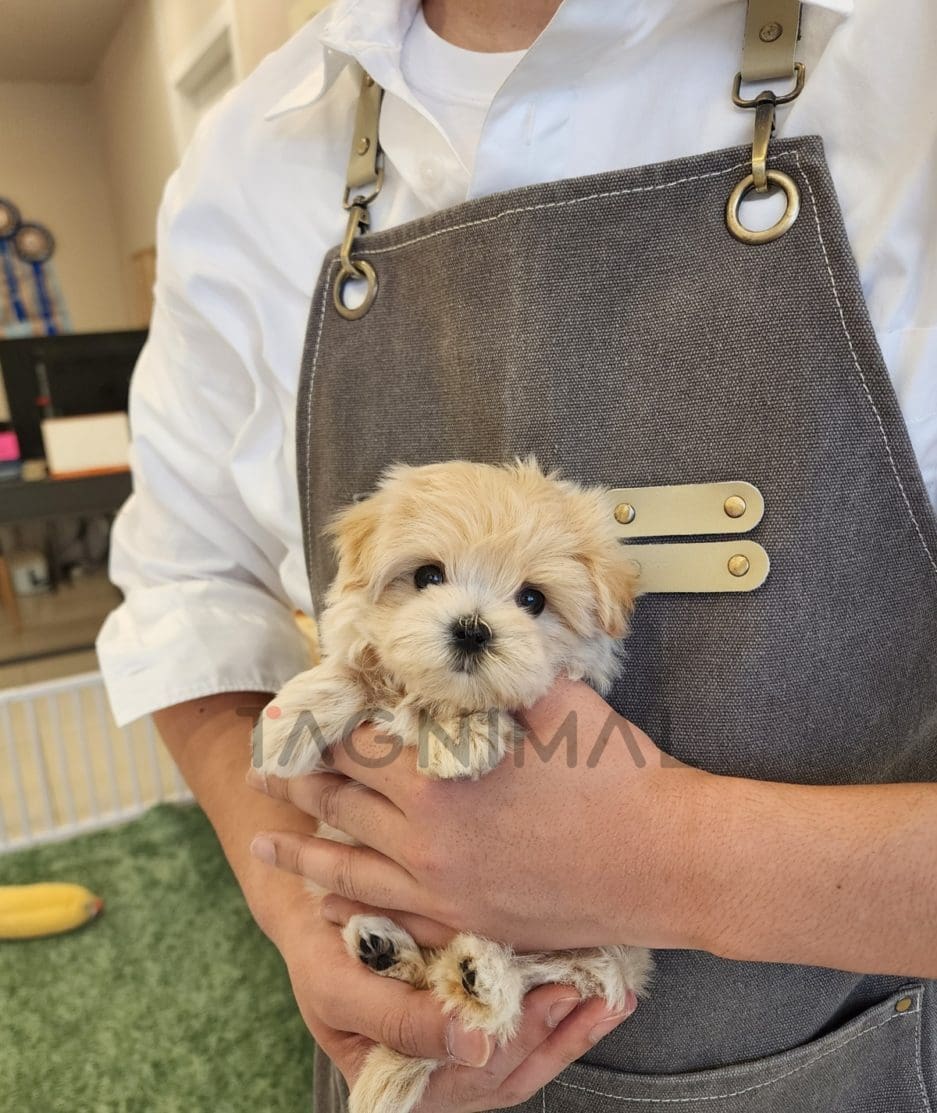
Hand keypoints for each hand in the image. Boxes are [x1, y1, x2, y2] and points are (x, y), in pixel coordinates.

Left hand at [248, 677, 715, 951]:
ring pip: (349, 860)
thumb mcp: (558, 702)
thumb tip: (461, 639)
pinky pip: (386, 912)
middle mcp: (426, 837)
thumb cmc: (621, 777)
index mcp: (441, 776)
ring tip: (263, 831)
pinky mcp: (466, 921)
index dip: (323, 718)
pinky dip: (344, 901)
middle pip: (341, 797)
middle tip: (265, 757)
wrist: (672, 864)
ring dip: (303, 841)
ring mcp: (443, 887)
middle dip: (298, 773)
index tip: (299, 706)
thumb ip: (498, 673)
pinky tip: (321, 899)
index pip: (358, 739)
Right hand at [273, 889, 635, 1109]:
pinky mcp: (480, 1009)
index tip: (551, 1002)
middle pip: (508, 1076)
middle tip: (592, 993)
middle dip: (556, 1038)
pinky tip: (600, 985)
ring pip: (528, 1057)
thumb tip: (471, 1044)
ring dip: (573, 1029)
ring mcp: (462, 1043)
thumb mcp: (338, 986)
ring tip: (614, 996)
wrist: (316, 903)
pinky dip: (566, 1008)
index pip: (468, 1085)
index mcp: (400, 1083)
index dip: (512, 1048)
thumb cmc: (319, 950)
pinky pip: (528, 1022)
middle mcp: (437, 1072)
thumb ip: (398, 1021)